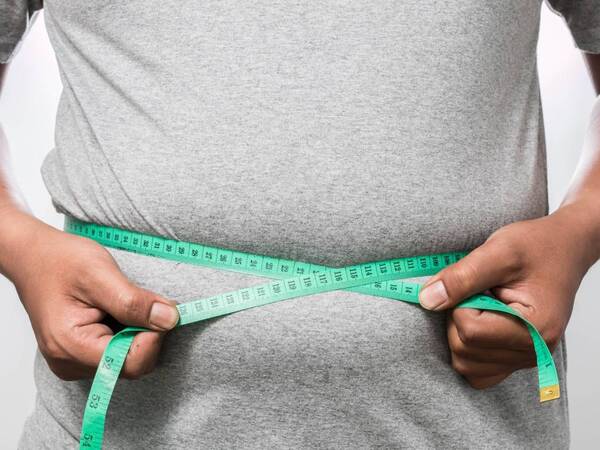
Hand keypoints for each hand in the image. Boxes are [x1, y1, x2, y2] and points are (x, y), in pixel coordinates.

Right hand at [2, 209, 178, 379]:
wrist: (35, 257)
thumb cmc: (60, 261)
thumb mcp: (101, 274)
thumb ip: (135, 301)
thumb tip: (170, 319)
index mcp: (71, 346)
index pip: (130, 363)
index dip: (154, 337)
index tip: (160, 309)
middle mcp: (70, 363)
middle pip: (131, 364)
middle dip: (147, 333)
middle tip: (143, 302)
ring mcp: (75, 361)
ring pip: (128, 359)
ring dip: (137, 332)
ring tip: (120, 304)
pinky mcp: (82, 355)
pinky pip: (119, 353)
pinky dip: (127, 332)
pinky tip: (115, 312)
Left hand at [418, 206, 596, 388]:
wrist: (563, 249)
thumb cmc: (537, 246)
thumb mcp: (498, 250)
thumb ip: (462, 276)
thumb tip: (427, 300)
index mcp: (537, 328)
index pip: (470, 331)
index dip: (459, 303)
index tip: (475, 283)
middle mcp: (535, 352)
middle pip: (464, 351)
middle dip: (458, 317)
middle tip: (477, 292)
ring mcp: (526, 359)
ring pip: (466, 365)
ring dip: (461, 333)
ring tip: (481, 304)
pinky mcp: (515, 359)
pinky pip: (477, 372)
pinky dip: (468, 350)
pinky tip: (479, 321)